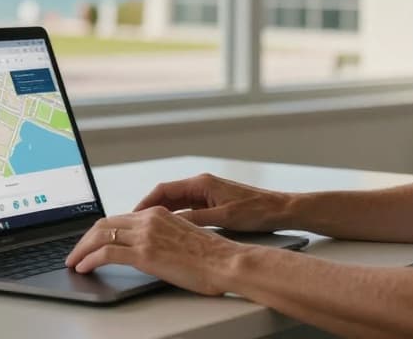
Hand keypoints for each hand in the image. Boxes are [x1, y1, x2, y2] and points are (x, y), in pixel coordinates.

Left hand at [64, 207, 243, 294]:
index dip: (98, 230)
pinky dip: (89, 259)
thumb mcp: (182, 237)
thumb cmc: (212, 257)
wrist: (226, 262)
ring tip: (73, 261)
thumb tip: (146, 250)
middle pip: (104, 224)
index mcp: (158, 213)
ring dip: (81, 249)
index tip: (89, 241)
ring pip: (100, 236)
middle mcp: (149, 219)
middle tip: (75, 252)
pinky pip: (106, 253)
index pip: (118, 218)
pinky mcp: (145, 253)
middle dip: (84, 239)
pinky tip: (83, 268)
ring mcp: (146, 235)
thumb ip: (161, 238)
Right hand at [133, 173, 292, 231]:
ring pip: (176, 203)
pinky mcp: (213, 202)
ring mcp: (207, 193)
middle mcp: (202, 184)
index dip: (145, 202)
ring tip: (146, 230)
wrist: (281, 209)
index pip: (164, 189)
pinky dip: (176, 218)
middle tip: (133, 225)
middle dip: (149, 209)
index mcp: (202, 183)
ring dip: (161, 214)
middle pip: (167, 195)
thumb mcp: (223, 218)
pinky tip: (169, 231)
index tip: (131, 215)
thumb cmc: (256, 211)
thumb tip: (170, 223)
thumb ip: (196, 219)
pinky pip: (187, 209)